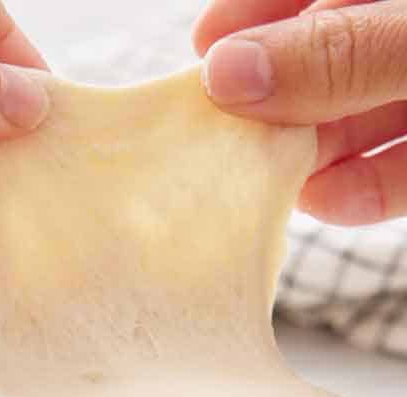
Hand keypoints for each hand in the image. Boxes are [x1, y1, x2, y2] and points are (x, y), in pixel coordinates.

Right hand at [194, 0, 406, 224]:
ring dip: (314, 150)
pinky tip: (328, 202)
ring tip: (264, 179)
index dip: (256, 8)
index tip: (205, 45)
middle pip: (331, 53)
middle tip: (221, 135)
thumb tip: (224, 73)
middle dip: (276, 96)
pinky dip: (368, 185)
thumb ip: (341, 57)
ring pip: (365, 112)